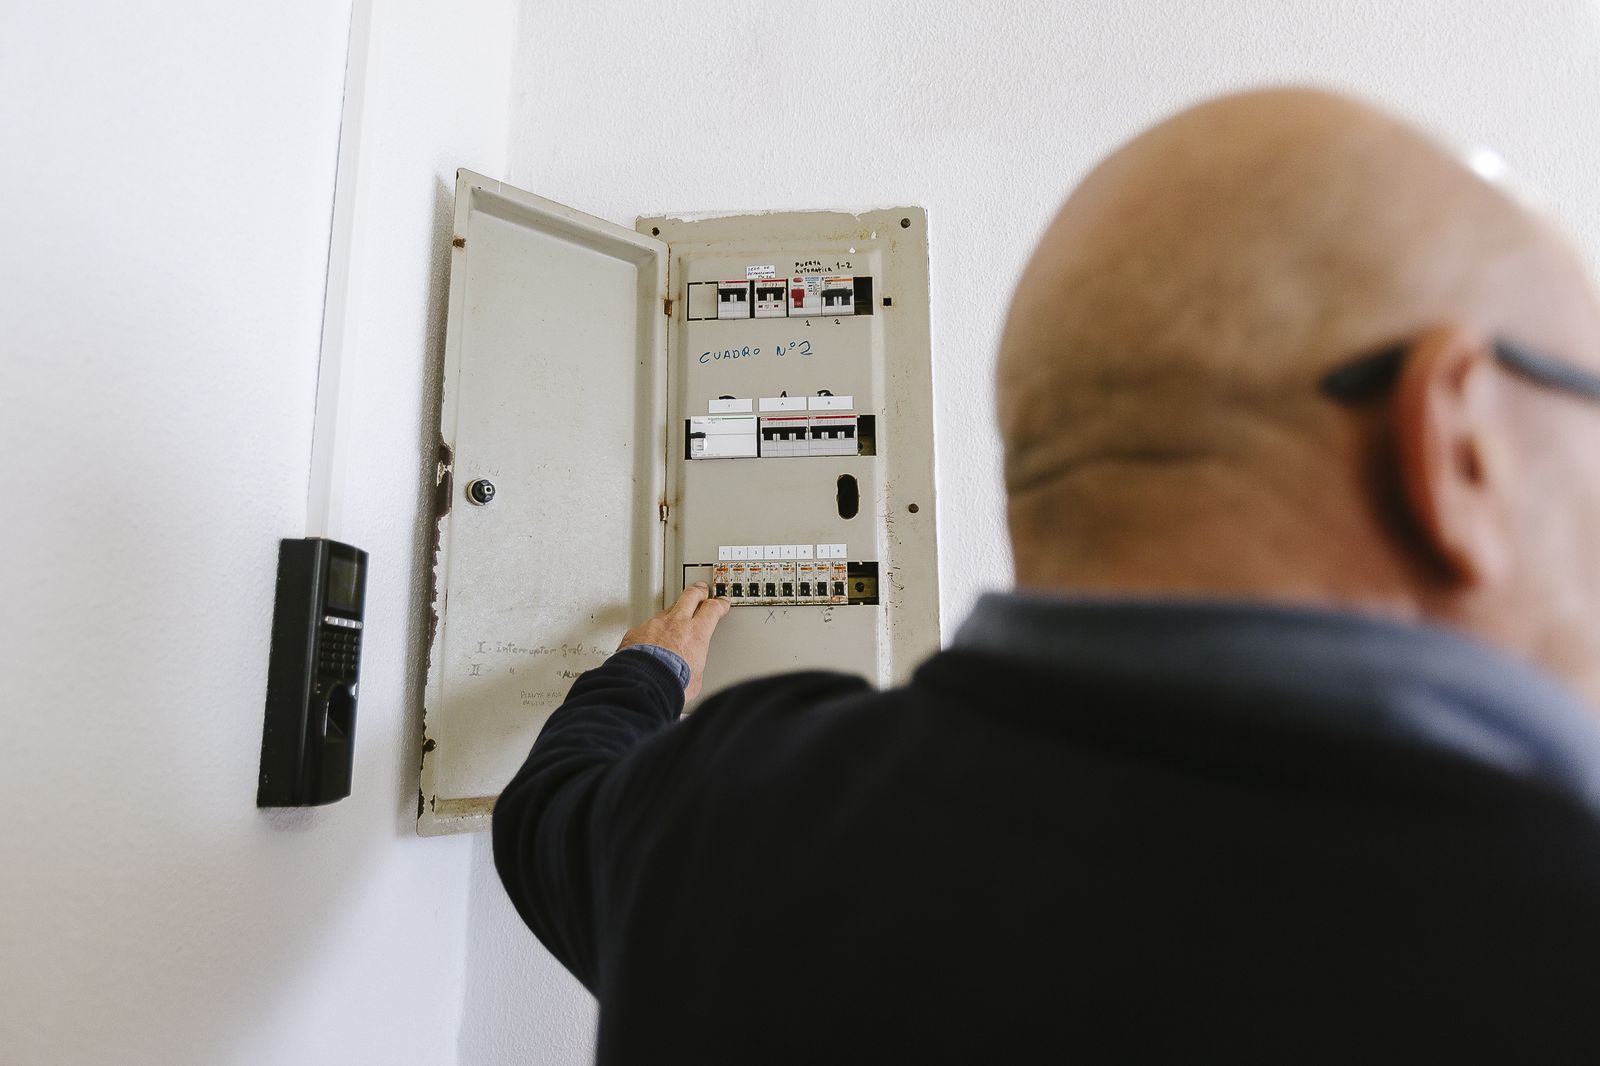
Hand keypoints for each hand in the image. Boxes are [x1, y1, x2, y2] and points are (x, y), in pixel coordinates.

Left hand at [617, 583, 731, 699]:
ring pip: (666, 610)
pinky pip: (645, 626)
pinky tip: (648, 640)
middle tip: (700, 590)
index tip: (721, 602)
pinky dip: (650, 631)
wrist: (643, 685)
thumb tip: (691, 673)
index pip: (712, 610)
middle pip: (690, 596)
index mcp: (696, 634)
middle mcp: (676, 623)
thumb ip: (695, 666)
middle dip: (698, 591)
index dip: (719, 604)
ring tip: (673, 620)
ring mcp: (654, 625)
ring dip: (672, 613)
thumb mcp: (696, 678)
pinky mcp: (636, 632)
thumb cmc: (671, 684)